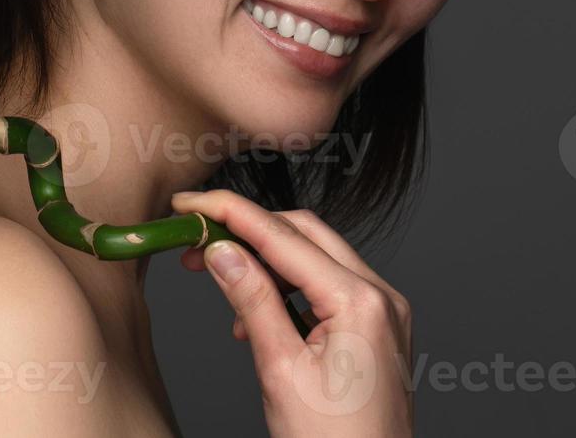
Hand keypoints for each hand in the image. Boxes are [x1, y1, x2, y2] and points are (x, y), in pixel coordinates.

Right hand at [172, 189, 412, 437]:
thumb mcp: (280, 370)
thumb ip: (251, 301)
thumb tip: (221, 252)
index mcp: (360, 302)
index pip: (284, 237)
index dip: (231, 214)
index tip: (192, 205)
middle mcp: (380, 296)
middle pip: (304, 234)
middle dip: (249, 232)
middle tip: (198, 241)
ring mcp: (383, 311)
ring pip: (316, 257)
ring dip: (267, 263)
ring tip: (226, 289)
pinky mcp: (376, 328)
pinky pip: (328, 287)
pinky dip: (290, 290)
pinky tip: (259, 318)